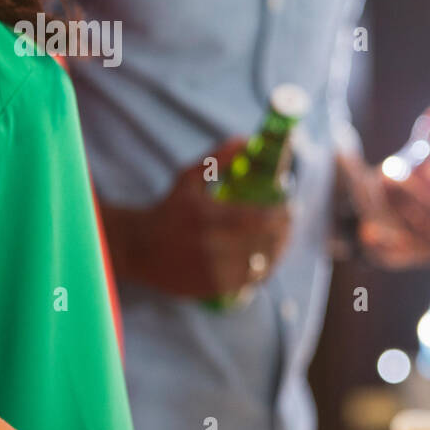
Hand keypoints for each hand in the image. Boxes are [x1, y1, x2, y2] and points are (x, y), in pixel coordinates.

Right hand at [103, 138, 293, 298]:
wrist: (138, 248)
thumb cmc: (168, 209)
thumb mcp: (188, 179)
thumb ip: (217, 159)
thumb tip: (246, 140)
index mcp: (207, 218)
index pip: (259, 218)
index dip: (281, 215)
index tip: (291, 208)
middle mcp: (211, 247)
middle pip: (265, 244)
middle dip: (284, 234)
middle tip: (289, 224)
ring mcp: (212, 272)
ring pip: (261, 266)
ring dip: (277, 253)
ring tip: (282, 241)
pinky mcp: (212, 290)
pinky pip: (248, 283)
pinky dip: (262, 271)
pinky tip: (266, 260)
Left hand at [352, 103, 429, 268]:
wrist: (383, 218)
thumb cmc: (413, 184)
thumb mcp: (421, 160)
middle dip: (424, 187)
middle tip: (395, 165)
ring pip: (425, 226)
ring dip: (404, 201)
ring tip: (383, 178)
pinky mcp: (409, 255)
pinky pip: (398, 251)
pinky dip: (384, 241)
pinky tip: (368, 231)